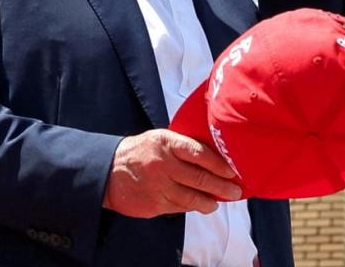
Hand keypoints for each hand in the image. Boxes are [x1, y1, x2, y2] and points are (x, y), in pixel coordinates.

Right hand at [102, 129, 241, 217]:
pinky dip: (193, 207)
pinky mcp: (154, 204)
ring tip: (219, 201)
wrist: (109, 171)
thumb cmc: (142, 151)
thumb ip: (184, 144)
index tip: (232, 171)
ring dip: (209, 202)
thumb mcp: (161, 138)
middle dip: (222, 187)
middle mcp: (163, 164)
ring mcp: (158, 186)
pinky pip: (180, 207)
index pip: (199, 153)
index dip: (219, 164)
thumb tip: (216, 154)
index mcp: (167, 143)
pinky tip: (201, 205)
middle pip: (199, 178)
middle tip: (236, 191)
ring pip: (192, 198)